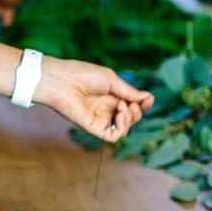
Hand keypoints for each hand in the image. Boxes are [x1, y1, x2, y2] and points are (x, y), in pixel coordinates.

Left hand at [36, 57, 154, 141]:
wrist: (63, 81)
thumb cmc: (83, 74)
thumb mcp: (112, 80)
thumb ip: (129, 92)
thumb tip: (148, 98)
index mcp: (111, 96)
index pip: (132, 105)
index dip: (143, 104)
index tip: (148, 99)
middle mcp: (107, 109)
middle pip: (131, 118)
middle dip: (137, 112)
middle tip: (131, 103)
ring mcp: (101, 119)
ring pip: (124, 128)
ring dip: (131, 119)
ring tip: (124, 108)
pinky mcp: (94, 128)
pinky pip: (113, 136)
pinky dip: (122, 128)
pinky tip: (120, 115)